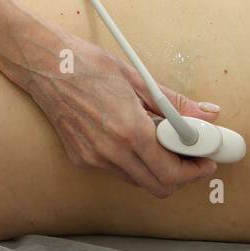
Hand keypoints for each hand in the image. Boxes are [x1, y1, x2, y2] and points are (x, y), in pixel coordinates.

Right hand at [9, 17, 220, 196]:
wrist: (42, 64)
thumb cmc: (86, 64)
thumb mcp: (136, 78)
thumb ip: (173, 103)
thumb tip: (206, 113)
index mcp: (129, 130)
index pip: (173, 171)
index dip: (196, 168)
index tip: (207, 158)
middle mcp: (111, 151)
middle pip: (159, 186)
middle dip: (180, 174)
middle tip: (189, 154)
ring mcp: (93, 158)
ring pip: (138, 180)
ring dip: (156, 167)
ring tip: (159, 138)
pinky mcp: (80, 158)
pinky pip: (117, 170)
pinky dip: (132, 160)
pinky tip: (130, 135)